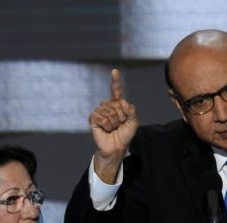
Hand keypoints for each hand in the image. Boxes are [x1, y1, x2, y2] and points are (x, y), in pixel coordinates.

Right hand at [89, 68, 138, 183]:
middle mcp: (108, 106)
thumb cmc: (124, 135)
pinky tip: (106, 129)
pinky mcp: (93, 118)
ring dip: (114, 122)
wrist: (116, 147)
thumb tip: (124, 103)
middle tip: (120, 125)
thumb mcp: (133, 123)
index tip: (114, 71)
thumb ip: (132, 112)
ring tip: (113, 128)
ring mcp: (100, 111)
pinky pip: (101, 117)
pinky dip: (106, 125)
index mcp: (117, 105)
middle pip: (117, 104)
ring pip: (110, 111)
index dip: (115, 81)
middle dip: (122, 116)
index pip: (116, 91)